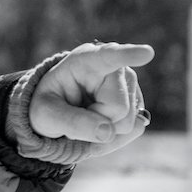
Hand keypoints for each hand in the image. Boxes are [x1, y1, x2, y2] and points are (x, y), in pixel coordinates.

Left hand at [29, 41, 154, 156]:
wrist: (58, 110)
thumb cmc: (49, 105)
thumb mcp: (45, 114)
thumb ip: (71, 122)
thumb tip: (108, 132)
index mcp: (86, 60)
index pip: (110, 56)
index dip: (128, 55)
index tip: (146, 53)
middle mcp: (116, 68)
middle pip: (119, 110)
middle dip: (96, 122)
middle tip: (76, 114)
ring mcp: (131, 85)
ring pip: (128, 124)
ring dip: (103, 132)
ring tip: (86, 118)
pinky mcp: (139, 103)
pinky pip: (135, 130)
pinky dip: (113, 139)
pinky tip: (98, 128)